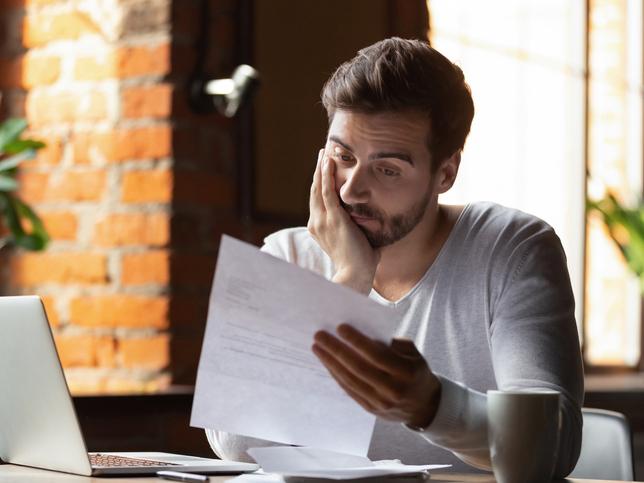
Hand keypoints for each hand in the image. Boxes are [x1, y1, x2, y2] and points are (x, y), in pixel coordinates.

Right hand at [307, 149, 378, 293]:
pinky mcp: (333, 219)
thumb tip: (376, 221)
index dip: (320, 184)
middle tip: (322, 154)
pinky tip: (328, 161)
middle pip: (315, 190)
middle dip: (319, 171)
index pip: (318, 201)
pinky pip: (327, 192)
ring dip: (321, 168)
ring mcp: (323, 220)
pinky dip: (326, 175)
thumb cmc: (360, 264)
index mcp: (319, 228)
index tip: (324, 170)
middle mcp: (316, 223)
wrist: (355, 276)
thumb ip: (362, 229)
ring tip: (324, 152)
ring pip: (318, 188)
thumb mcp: (358, 241)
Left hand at [312, 324, 441, 428]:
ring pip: (350, 380)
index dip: (357, 341)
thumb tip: (365, 333)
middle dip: (336, 350)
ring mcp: (381, 402)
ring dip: (330, 363)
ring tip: (317, 347)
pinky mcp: (371, 409)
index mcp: (406, 372)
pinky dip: (336, 375)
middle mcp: (393, 389)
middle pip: (358, 368)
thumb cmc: (416, 371)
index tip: (340, 327)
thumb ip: (394, 343)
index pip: (377, 355)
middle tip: (320, 335)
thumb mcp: (414, 354)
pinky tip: (327, 363)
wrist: (424, 406)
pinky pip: (349, 390)